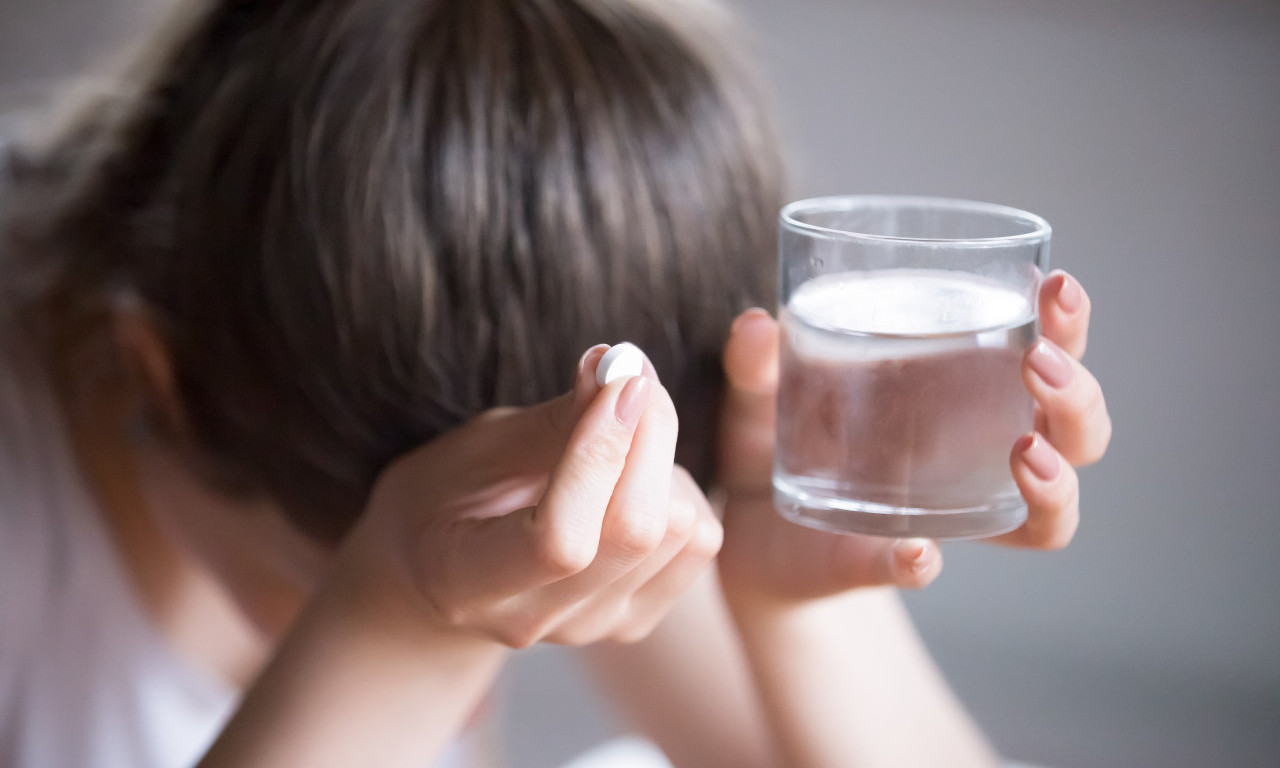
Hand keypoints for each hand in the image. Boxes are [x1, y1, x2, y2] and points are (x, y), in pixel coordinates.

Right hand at [337, 346, 722, 647]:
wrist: (444, 570)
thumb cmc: (449, 495)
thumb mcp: (478, 448)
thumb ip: (555, 420)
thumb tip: (620, 369)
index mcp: (466, 583)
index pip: (560, 540)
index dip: (600, 454)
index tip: (620, 378)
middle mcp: (535, 619)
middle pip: (635, 533)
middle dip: (649, 436)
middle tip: (632, 376)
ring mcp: (592, 628)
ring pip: (679, 530)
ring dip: (663, 461)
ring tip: (618, 437)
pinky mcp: (636, 619)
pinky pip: (699, 540)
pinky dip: (682, 490)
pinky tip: (637, 477)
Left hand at [715, 271, 1110, 602]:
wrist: (740, 525)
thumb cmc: (780, 437)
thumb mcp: (765, 389)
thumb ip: (760, 360)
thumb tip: (758, 323)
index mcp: (966, 396)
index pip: (1050, 356)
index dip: (1069, 325)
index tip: (1056, 286)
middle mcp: (980, 459)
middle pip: (1077, 434)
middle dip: (1078, 396)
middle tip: (1037, 360)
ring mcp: (947, 517)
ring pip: (1050, 518)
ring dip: (1057, 483)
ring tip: (1027, 450)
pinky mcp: (885, 563)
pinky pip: (920, 569)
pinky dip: (920, 562)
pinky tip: (919, 551)